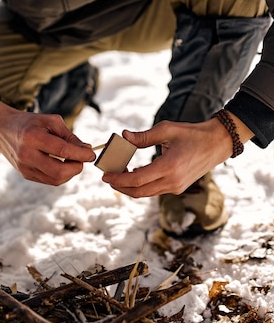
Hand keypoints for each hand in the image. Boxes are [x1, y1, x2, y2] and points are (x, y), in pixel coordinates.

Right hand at [0, 90, 95, 184]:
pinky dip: (60, 175)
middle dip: (77, 167)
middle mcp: (27, 155)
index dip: (80, 154)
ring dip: (70, 173)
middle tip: (83, 160)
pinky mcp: (25, 174)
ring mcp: (24, 167)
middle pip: (59, 171)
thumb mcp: (50, 121)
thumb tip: (86, 149)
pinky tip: (62, 165)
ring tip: (73, 161)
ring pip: (55, 179)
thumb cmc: (30, 123)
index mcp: (33, 137)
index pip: (62, 150)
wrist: (2, 129)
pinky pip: (48, 180)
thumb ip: (69, 135)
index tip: (91, 154)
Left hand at [102, 114, 250, 197]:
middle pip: (138, 192)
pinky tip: (135, 174)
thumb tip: (124, 136)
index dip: (118, 179)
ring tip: (119, 174)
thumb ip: (144, 136)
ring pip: (146, 193)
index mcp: (169, 167)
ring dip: (130, 187)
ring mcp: (176, 187)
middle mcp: (173, 182)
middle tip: (107, 177)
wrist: (217, 144)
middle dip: (120, 186)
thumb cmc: (192, 134)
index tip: (105, 175)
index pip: (136, 180)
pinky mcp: (178, 188)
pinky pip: (155, 190)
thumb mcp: (167, 130)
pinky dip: (142, 186)